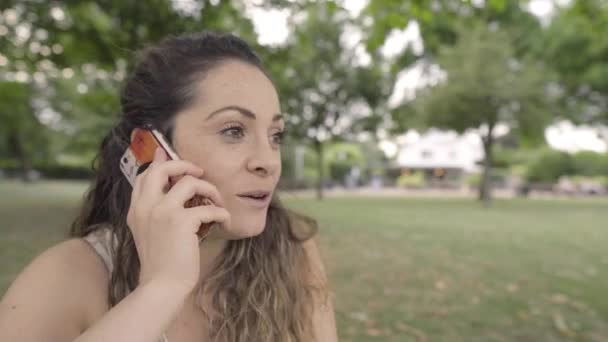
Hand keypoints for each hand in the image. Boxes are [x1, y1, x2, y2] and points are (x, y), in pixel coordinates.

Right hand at [126, 147, 229, 294]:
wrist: (161, 286)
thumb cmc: (161, 263)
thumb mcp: (149, 233)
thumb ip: (155, 211)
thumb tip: (171, 194)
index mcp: (136, 209)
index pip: (145, 175)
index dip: (161, 163)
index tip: (171, 156)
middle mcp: (146, 206)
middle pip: (163, 168)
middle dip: (184, 165)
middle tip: (200, 172)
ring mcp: (163, 212)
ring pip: (190, 182)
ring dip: (210, 190)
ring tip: (217, 203)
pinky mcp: (181, 222)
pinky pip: (209, 207)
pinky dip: (221, 213)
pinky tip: (224, 222)